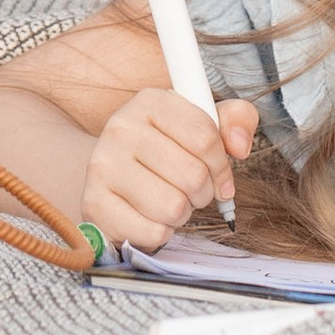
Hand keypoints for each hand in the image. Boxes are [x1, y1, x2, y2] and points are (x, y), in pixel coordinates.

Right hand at [80, 89, 257, 251]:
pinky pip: (153, 231)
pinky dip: (161, 232)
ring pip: (174, 206)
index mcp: (150, 102)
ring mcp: (102, 165)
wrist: (110, 175)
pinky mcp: (94, 204)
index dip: (222, 165)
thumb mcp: (199, 126)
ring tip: (169, 201)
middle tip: (190, 190)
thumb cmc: (164, 151)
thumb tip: (240, 144)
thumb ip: (234, 123)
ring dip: (182, 213)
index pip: (205, 136)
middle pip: (193, 175)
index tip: (220, 176)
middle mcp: (121, 127)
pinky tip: (150, 216)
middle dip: (202, 192)